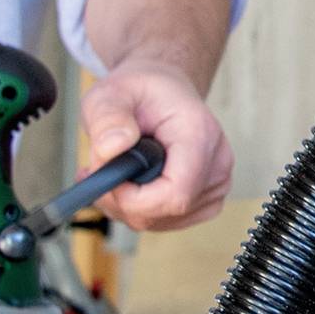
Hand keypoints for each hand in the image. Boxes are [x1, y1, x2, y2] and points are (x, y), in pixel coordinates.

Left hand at [78, 56, 232, 230]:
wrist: (165, 93)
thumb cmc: (142, 92)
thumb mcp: (112, 93)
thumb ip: (108, 118)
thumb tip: (111, 148)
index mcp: (199, 133)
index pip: (176, 192)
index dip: (134, 198)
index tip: (107, 178)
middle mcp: (217, 163)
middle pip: (166, 210)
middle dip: (122, 199)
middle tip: (98, 169)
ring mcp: (215, 185)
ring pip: (161, 221)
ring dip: (126, 204)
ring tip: (113, 170)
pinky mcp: (206, 200)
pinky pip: (165, 221)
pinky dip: (138, 209)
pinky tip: (128, 183)